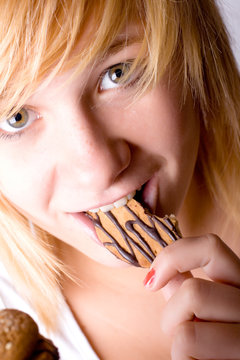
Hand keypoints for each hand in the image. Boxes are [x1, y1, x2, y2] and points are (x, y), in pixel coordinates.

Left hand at [144, 234, 239, 359]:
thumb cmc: (218, 346)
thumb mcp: (208, 312)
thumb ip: (188, 290)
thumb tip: (166, 273)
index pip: (211, 245)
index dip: (173, 256)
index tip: (152, 280)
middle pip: (192, 292)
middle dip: (172, 315)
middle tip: (182, 329)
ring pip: (186, 330)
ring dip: (179, 343)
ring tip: (197, 351)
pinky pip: (188, 353)